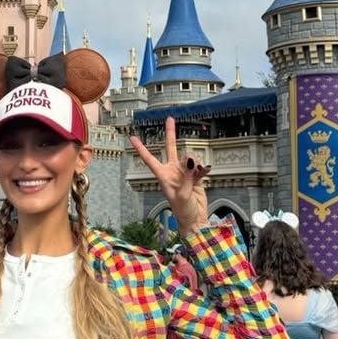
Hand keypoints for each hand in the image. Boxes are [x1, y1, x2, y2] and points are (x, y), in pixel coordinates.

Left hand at [129, 118, 209, 234]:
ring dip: (195, 162)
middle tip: (170, 118)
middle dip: (171, 133)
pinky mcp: (196, 176)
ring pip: (190, 156)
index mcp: (163, 176)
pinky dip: (203, 168)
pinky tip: (205, 172)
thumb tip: (191, 162)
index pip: (149, 159)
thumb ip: (187, 177)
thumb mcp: (182, 196)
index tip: (132, 137)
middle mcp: (172, 171)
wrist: (196, 220)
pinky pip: (200, 166)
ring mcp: (185, 172)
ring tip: (198, 172)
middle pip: (170, 148)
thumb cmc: (183, 212)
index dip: (141, 148)